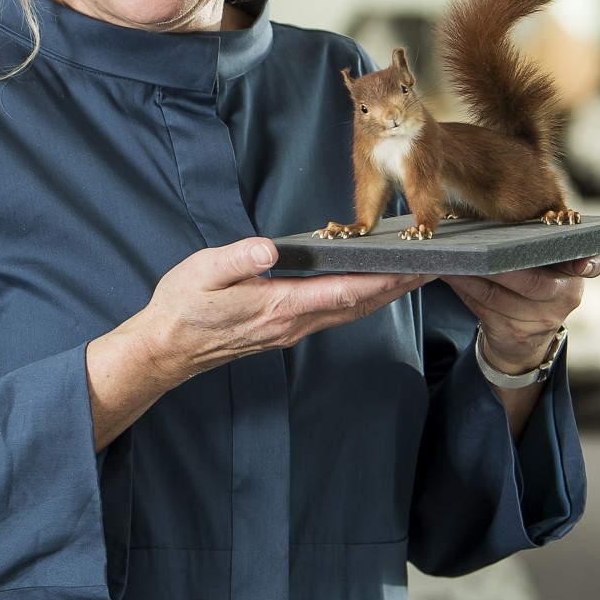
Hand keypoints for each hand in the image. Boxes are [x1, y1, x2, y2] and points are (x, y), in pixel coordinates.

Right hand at [85, 237, 429, 449]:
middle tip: (433, 267)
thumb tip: (270, 250)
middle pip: (358, 305)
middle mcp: (291, 324)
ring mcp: (289, 331)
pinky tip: (366, 286)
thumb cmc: (181, 308)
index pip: (343, 292)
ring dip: (383, 294)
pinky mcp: (283, 330)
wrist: (166, 349)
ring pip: (349, 312)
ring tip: (410, 274)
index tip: (413, 267)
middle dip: (397, 287)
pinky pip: (333, 315)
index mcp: (278, 306)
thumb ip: (238, 260)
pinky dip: (359, 299)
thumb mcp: (202, 273)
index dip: (383, 280)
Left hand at [442, 256, 599, 376]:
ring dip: (470, 277)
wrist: (526, 339)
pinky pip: (483, 309)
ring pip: (499, 297)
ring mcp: (542, 320)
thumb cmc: (532, 282)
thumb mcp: (546, 264)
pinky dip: (464, 290)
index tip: (582, 263)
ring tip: (451, 260)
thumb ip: (538, 243)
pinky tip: (450, 276)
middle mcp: (566, 297)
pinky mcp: (515, 334)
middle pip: (532, 281)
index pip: (592, 263)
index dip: (589, 263)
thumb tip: (498, 215)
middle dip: (498, 266)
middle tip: (474, 250)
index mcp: (575, 272)